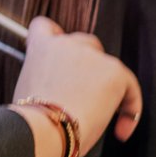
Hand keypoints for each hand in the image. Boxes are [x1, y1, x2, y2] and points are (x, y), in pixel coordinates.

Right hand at [9, 17, 142, 156]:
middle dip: (88, 67)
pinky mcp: (114, 72)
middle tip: (84, 97)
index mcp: (41, 47)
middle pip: (86, 44)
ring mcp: (92, 56)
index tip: (60, 59)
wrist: (45, 130)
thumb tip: (53, 93)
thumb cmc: (33, 122)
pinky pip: (130, 88)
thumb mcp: (26, 91)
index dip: (53, 39)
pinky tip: (121, 130)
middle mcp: (67, 44)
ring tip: (100, 119)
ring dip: (106, 88)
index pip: (45, 26)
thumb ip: (41, 80)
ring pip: (108, 66)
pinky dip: (129, 108)